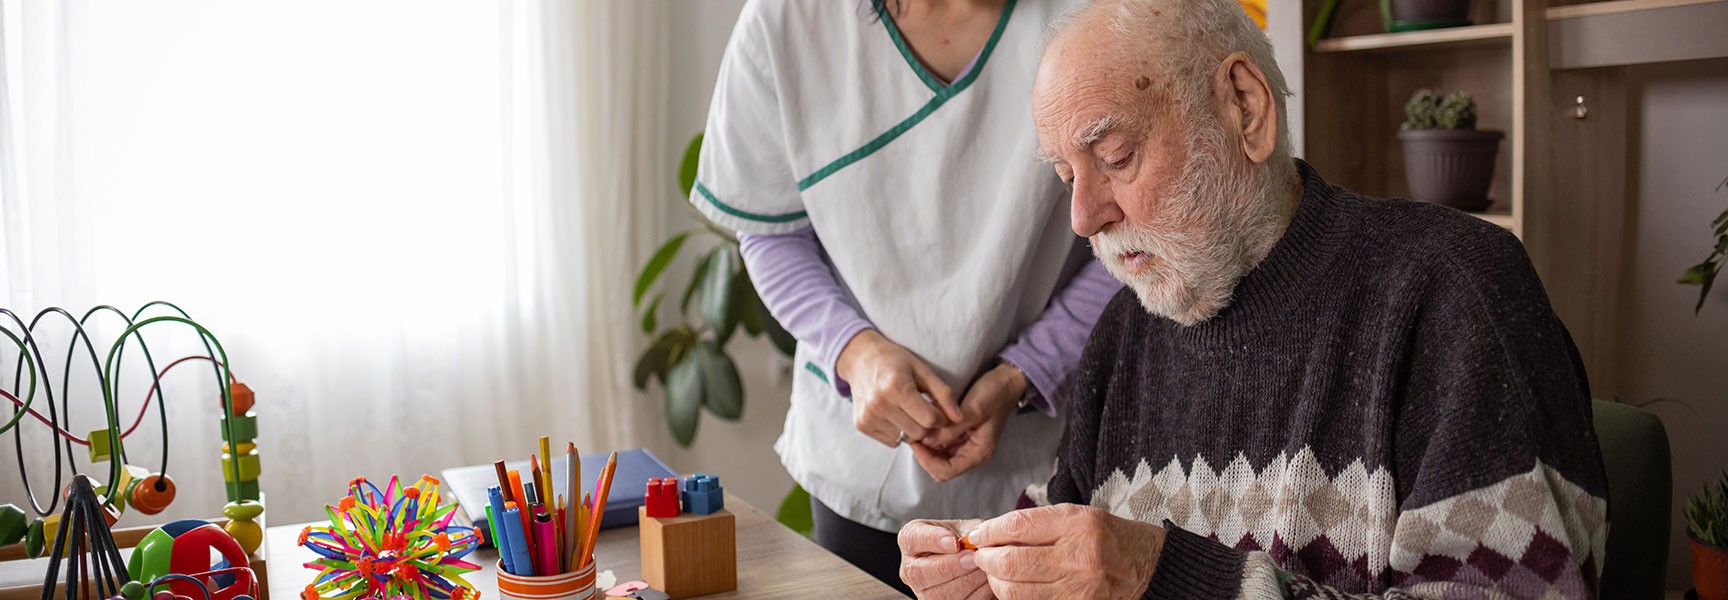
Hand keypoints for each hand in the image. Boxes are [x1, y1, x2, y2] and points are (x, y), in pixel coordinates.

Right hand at [836, 330, 960, 447]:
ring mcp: (868, 417)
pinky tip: (895, 415)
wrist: (861, 360)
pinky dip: (899, 432)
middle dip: (928, 426)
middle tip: (925, 411)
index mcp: (896, 388)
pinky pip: (892, 441)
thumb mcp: (922, 370)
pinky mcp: (862, 425)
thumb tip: (960, 419)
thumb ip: (943, 394)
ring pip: (906, 439)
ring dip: (913, 429)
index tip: (939, 409)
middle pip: (919, 433)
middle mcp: (879, 404)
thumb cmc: (895, 362)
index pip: (930, 420)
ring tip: (909, 411)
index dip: (941, 417)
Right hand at [898, 519, 991, 599]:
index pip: (912, 538)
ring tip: (984, 569)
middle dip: (951, 566)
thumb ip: (968, 532)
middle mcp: (911, 568)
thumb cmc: (966, 542)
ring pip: (938, 594)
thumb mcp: (967, 528)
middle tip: (973, 558)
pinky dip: (975, 593)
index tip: (954, 542)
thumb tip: (974, 542)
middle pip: (919, 572)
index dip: (932, 540)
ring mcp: (923, 591)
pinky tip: (986, 582)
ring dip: (966, 581)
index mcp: (911, 540)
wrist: (974, 561)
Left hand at [912, 363, 1026, 480]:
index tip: (916, 442)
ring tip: (918, 429)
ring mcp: (965, 445)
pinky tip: (926, 425)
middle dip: (925, 456)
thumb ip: (950, 429)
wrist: (1006, 382)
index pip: (947, 471)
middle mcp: (971, 454)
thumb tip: (926, 441)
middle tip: (914, 435)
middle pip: (940, 468)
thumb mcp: (973, 410)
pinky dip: (932, 438)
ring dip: (927, 447)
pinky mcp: (960, 436)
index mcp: (978, 453)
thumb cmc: (994, 395)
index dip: (928, 461)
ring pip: (938, 458)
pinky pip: (941, 445)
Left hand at [967, 504, 1165, 598]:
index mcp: (1078, 525)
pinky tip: (1015, 585)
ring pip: (1014, 591)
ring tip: (996, 571)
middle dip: (986, 560)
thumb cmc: (1107, 536)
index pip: (1018, 527)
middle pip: (1010, 563)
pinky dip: (1014, 596)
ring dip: (996, 581)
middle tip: (981, 555)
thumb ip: (1036, 523)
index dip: (989, 532)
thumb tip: (991, 533)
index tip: (978, 535)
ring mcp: (1077, 590)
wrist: (1145, 565)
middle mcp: (1078, 558)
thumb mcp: (1076, 515)